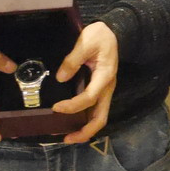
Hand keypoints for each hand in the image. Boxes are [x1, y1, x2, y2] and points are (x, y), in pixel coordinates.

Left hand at [53, 22, 118, 143]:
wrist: (114, 32)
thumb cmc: (100, 36)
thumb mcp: (86, 41)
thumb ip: (73, 59)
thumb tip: (61, 78)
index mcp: (105, 76)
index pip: (90, 98)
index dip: (73, 106)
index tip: (56, 108)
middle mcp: (107, 88)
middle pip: (100, 118)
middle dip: (84, 131)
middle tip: (65, 138)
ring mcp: (104, 91)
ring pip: (98, 117)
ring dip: (84, 129)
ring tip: (66, 136)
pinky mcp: (100, 90)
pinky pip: (94, 110)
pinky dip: (84, 120)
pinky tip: (71, 122)